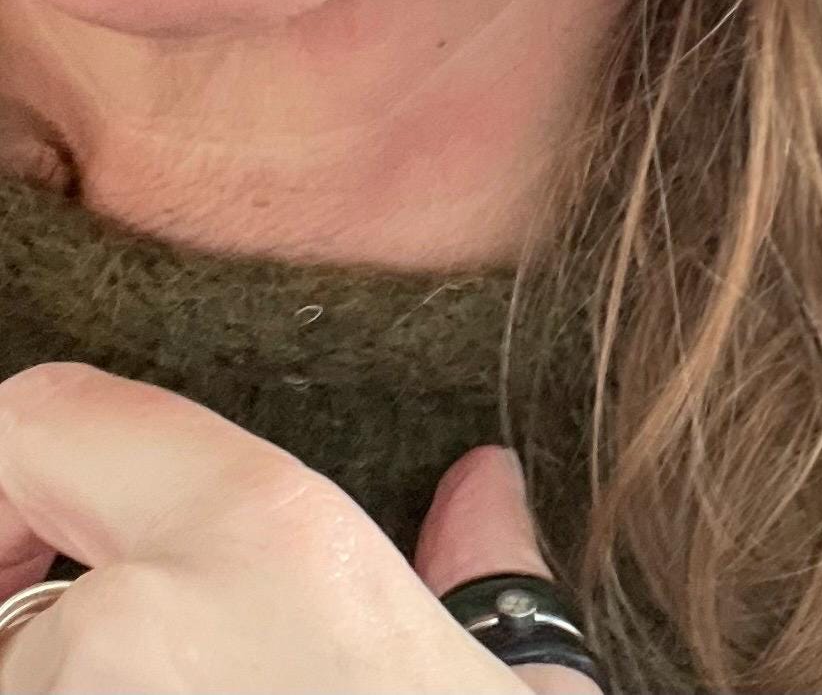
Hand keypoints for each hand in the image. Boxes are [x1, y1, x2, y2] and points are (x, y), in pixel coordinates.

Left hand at [0, 361, 600, 693]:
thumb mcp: (509, 693)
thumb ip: (479, 574)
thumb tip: (485, 488)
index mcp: (260, 537)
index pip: (37, 417)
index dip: (9, 471)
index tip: (38, 540)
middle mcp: (128, 628)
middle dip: (18, 628)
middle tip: (93, 669)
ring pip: (3, 690)